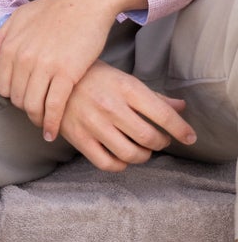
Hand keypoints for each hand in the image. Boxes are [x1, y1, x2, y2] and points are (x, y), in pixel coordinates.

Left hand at [0, 0, 146, 139]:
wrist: (88, 0)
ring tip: (43, 124)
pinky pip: (54, 107)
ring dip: (37, 119)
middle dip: (26, 108)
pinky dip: (52, 123)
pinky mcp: (67, 73)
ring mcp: (44, 66)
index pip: (3, 86)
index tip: (24, 99)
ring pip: (33, 106)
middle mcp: (23, 58)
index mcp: (11, 46)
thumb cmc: (56, 7)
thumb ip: (1, 39)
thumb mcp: (20, 17)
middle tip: (36, 111)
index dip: (14, 95)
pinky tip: (52, 133)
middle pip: (17, 98)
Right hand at [59, 61, 195, 170]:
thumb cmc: (93, 76)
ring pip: (131, 154)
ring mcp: (94, 124)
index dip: (182, 130)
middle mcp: (111, 106)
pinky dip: (120, 165)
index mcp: (126, 88)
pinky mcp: (79, 138)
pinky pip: (107, 163)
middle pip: (150, 138)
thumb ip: (153, 96)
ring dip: (143, 156)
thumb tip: (181, 107)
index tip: (190, 138)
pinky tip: (122, 157)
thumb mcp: (124, 79)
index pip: (164, 115)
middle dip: (161, 143)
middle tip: (159, 140)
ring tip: (142, 149)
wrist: (52, 77)